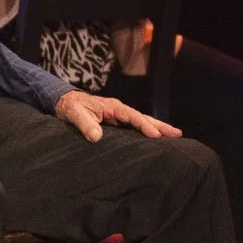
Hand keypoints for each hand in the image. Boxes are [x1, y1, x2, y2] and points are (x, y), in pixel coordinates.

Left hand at [54, 90, 180, 143]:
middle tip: (178, 134)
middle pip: (144, 118)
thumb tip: (97, 137)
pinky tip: (155, 139)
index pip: (132, 116)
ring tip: (174, 136)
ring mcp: (119, 117)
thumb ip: (85, 124)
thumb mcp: (74, 114)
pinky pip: (135, 128)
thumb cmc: (69, 107)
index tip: (156, 135)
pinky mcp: (117, 123)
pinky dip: (147, 132)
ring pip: (142, 122)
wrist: (64, 102)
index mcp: (113, 107)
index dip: (144, 126)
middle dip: (160, 126)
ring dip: (157, 129)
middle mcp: (119, 110)